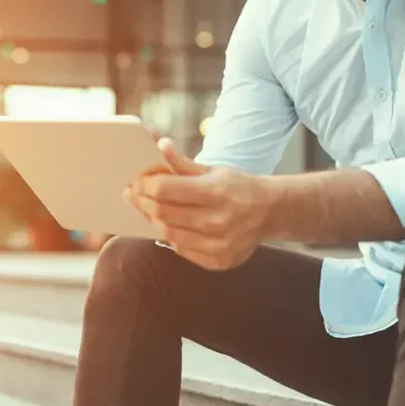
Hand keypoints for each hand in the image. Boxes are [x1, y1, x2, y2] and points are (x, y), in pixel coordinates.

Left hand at [125, 137, 274, 270]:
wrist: (270, 212)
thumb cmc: (238, 187)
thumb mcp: (213, 169)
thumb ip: (182, 162)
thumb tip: (160, 144)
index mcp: (215, 191)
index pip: (164, 189)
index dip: (144, 184)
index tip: (136, 180)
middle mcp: (218, 220)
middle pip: (162, 212)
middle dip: (142, 202)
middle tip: (134, 194)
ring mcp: (218, 244)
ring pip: (168, 233)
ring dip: (154, 219)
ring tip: (150, 208)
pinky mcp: (218, 261)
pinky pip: (181, 249)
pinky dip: (172, 235)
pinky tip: (171, 224)